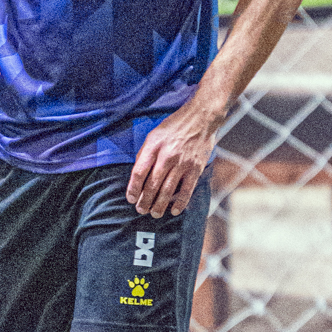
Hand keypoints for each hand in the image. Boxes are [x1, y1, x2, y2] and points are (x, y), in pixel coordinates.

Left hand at [125, 102, 218, 217]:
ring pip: (167, 190)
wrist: (201, 118)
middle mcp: (167, 156)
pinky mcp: (196, 168)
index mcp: (153, 146)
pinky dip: (180, 202)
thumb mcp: (154, 135)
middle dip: (145, 201)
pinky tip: (175, 211)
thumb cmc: (174, 126)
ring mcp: (182, 163)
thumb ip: (145, 153)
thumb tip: (138, 175)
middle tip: (140, 210)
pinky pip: (187, 189)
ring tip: (154, 214)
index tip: (131, 198)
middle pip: (152, 184)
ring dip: (160, 205)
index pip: (139, 172)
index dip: (133, 188)